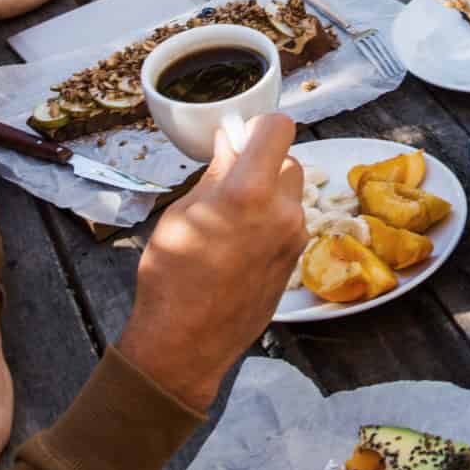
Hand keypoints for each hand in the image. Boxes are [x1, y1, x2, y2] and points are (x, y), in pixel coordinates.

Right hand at [115, 113, 306, 409]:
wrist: (187, 343)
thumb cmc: (173, 278)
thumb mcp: (182, 214)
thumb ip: (216, 174)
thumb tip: (229, 143)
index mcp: (249, 192)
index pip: (278, 128)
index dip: (258, 126)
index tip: (240, 136)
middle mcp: (282, 211)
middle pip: (287, 160)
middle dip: (261, 162)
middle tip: (230, 179)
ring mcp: (294, 238)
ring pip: (290, 192)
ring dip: (268, 191)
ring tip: (232, 217)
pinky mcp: (296, 259)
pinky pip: (290, 221)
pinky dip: (272, 219)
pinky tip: (240, 242)